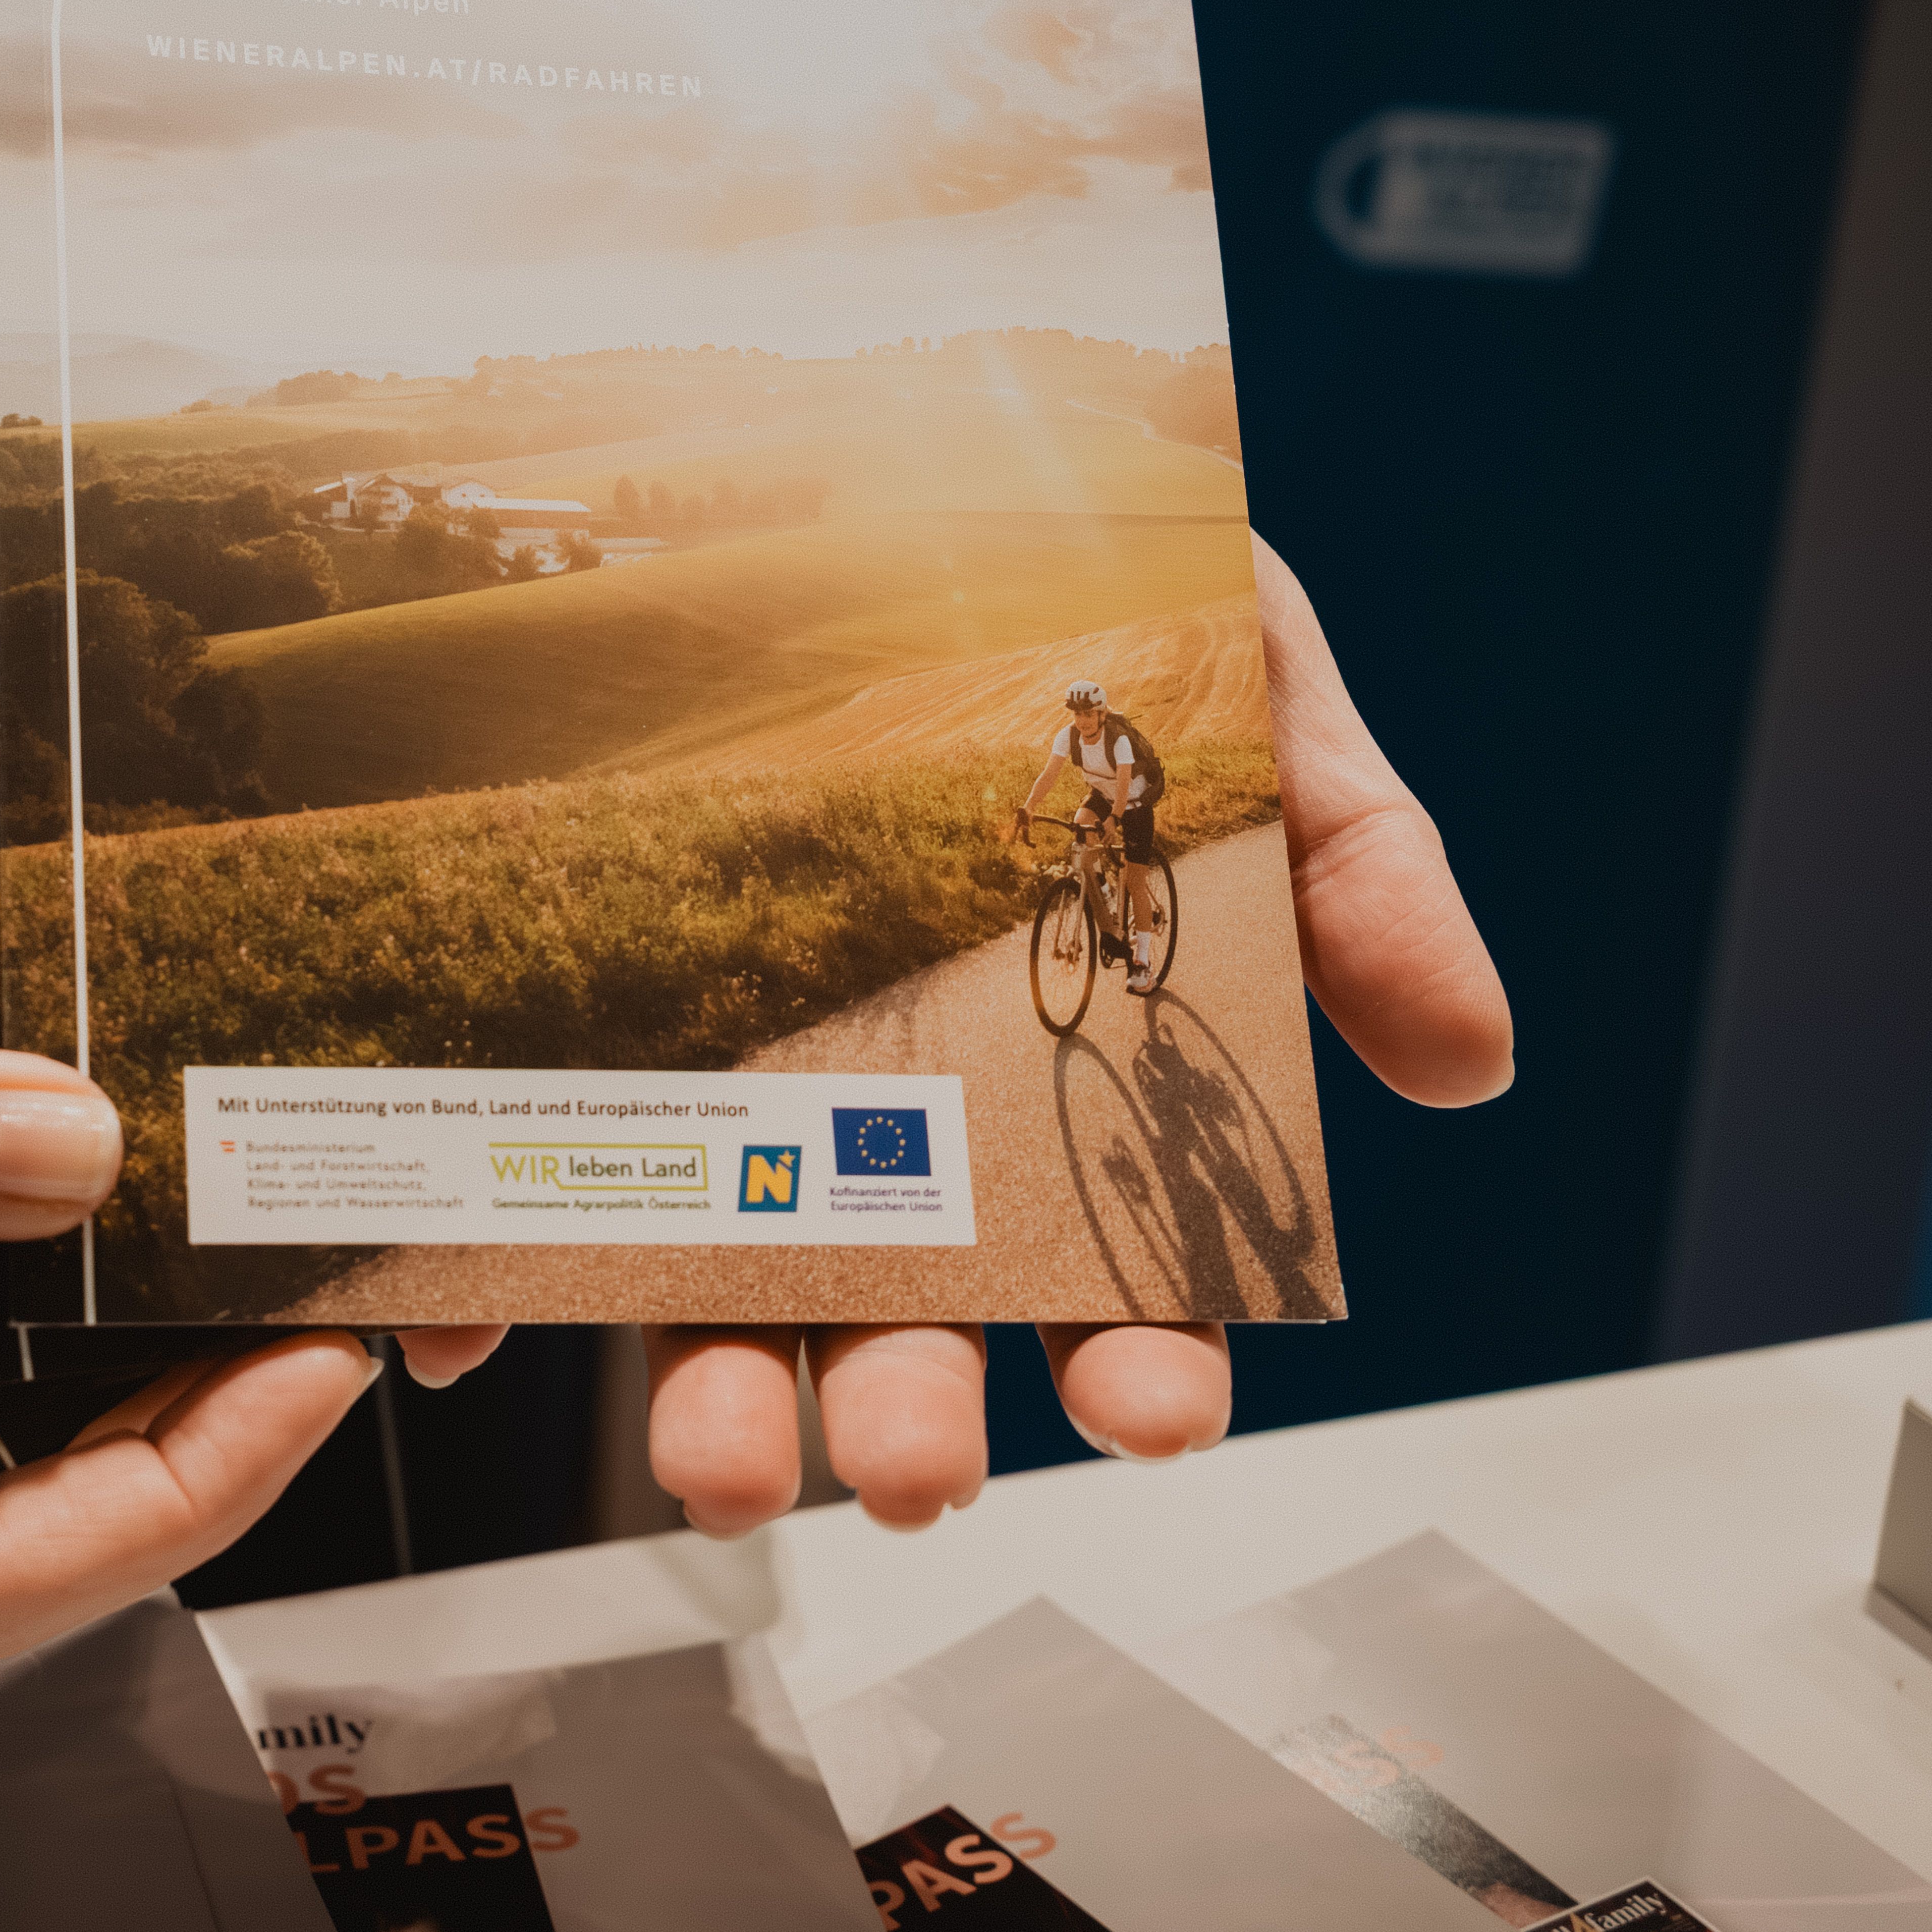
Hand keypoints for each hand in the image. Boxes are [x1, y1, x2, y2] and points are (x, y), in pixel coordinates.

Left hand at [402, 532, 1511, 1528]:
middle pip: (901, 1320)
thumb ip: (1357, 872)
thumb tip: (1469, 1057)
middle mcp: (878, 1126)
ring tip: (725, 1462)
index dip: (1143, 1354)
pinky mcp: (555, 1030)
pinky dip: (477, 1271)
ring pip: (708, 1292)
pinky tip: (462, 1327)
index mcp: (1056, 1090)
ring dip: (714, 1398)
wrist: (857, 460)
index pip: (1116, 1274)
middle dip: (909, 1414)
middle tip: (912, 1471)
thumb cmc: (1082, 599)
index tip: (1151, 1411)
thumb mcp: (1254, 695)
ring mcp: (709, 1086)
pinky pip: (500, 1178)